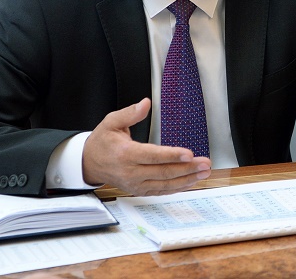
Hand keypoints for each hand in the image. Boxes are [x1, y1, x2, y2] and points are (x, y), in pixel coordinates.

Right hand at [82, 98, 211, 195]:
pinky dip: (178, 188)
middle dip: (187, 168)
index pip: (152, 156)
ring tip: (204, 172)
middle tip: (205, 163)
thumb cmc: (103, 142)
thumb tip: (145, 103)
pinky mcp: (139, 190)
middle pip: (163, 172)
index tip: (189, 154)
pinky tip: (191, 181)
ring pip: (165, 184)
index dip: (172, 155)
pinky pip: (161, 191)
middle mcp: (131, 172)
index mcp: (125, 154)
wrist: (90, 163)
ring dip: (187, 179)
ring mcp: (135, 184)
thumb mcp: (111, 122)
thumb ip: (129, 113)